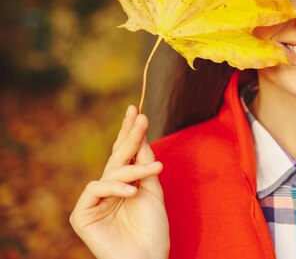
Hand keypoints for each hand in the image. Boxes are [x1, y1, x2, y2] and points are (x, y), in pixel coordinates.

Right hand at [70, 106, 169, 258]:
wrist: (148, 257)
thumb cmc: (152, 229)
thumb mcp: (153, 190)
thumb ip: (145, 165)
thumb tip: (141, 137)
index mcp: (124, 184)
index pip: (124, 154)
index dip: (129, 132)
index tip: (136, 110)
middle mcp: (108, 190)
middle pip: (116, 157)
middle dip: (129, 135)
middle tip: (140, 115)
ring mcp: (94, 202)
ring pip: (111, 172)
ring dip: (133, 168)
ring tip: (155, 168)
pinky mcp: (82, 215)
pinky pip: (95, 189)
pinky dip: (115, 188)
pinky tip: (132, 192)